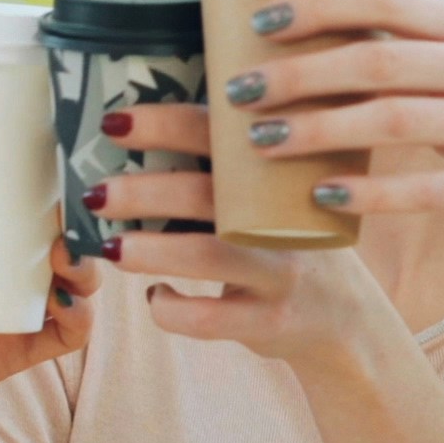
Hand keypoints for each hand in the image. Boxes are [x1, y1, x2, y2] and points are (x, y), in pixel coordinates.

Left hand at [0, 157, 95, 442]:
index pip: (26, 200)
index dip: (51, 182)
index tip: (58, 160)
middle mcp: (2, 270)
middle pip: (62, 237)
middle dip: (79, 221)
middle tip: (65, 208)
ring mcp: (13, 310)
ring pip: (74, 282)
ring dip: (85, 265)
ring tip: (65, 254)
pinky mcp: (16, 351)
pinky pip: (65, 335)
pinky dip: (79, 317)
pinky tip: (68, 302)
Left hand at [88, 123, 407, 372]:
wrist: (347, 318)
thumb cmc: (284, 243)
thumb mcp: (272, 199)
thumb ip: (225, 171)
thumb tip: (130, 135)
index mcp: (276, 172)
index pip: (219, 135)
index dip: (166, 124)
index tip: (115, 121)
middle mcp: (283, 216)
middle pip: (210, 195)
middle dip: (145, 191)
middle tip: (96, 193)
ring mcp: (280, 271)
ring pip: (210, 256)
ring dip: (152, 250)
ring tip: (111, 249)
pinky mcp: (271, 321)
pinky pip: (210, 319)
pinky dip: (171, 309)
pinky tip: (156, 297)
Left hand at [211, 0, 443, 251]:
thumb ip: (413, 46)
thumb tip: (312, 33)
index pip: (386, 1)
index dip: (319, 6)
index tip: (259, 21)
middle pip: (378, 61)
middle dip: (299, 74)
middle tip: (238, 90)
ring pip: (395, 120)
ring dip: (318, 129)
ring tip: (260, 142)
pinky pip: (429, 188)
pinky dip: (370, 193)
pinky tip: (321, 195)